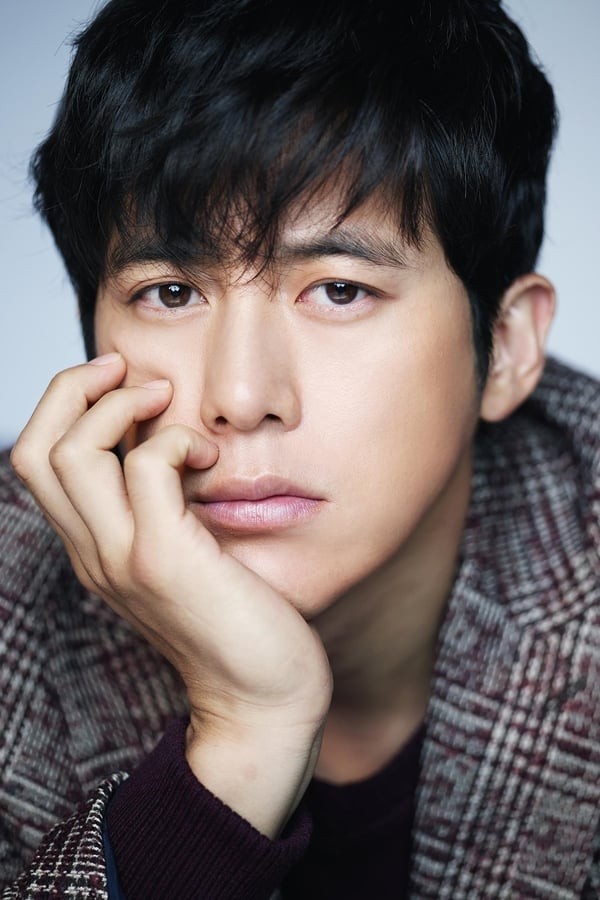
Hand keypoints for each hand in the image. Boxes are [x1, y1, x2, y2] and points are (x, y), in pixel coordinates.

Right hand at [11, 353, 331, 835]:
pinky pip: (145, 468)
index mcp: (91, 549)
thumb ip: (159, 509)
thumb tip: (165, 437)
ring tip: (168, 405)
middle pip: (34, 446)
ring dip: (122, 406)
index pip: (34, 458)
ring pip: (72, 451)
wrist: (261, 700)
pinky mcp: (164, 561)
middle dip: (75, 387)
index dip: (65, 405)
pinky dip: (173, 440)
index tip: (118, 383)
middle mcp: (91, 553)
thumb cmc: (234, 622)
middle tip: (129, 373)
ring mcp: (120, 558)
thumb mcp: (180, 557)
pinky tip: (206, 455)